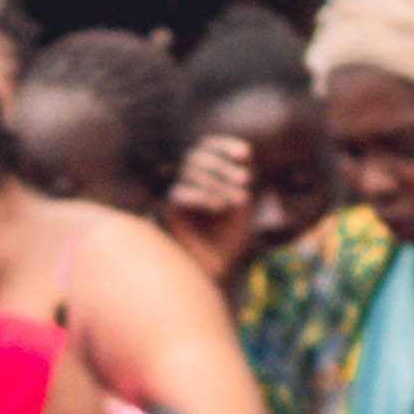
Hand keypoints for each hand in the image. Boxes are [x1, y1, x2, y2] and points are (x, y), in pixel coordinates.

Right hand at [161, 134, 256, 276]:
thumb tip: (244, 151)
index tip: (246, 153)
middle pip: (197, 156)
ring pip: (188, 172)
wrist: (218, 268)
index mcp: (205, 172)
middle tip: (246, 181)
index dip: (225, 145)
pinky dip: (199, 196)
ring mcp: (175, 193)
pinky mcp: (166, 211)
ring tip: (240, 199)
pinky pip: (178, 194)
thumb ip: (240, 176)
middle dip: (225, 167)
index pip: (208, 146)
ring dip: (217, 182)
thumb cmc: (231, 236)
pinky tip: (218, 206)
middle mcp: (187, 179)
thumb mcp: (242, 201)